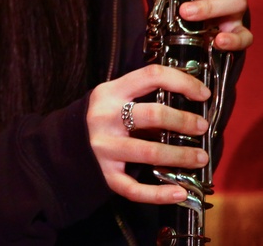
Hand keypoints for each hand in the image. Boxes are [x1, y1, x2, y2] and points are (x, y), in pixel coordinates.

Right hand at [87, 65, 210, 203]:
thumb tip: (192, 100)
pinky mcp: (105, 173)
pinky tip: (179, 192)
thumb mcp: (116, 97)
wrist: (67, 140)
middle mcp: (104, 117)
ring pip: (150, 152)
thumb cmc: (105, 117)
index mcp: (110, 92)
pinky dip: (159, 193)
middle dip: (185, 122)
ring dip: (182, 156)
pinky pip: (133, 188)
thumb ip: (145, 96)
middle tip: (201, 128)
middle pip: (153, 115)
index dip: (183, 82)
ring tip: (200, 157)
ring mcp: (104, 147)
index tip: (203, 94)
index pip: (151, 76)